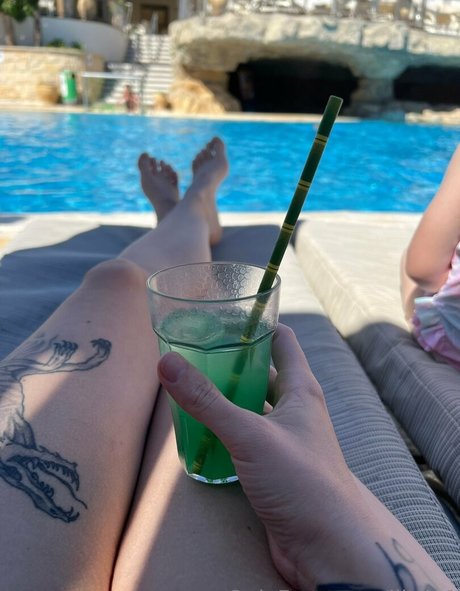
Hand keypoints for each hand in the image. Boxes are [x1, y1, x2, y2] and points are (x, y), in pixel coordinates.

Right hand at [157, 324, 359, 586]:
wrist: (326, 545)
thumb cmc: (301, 480)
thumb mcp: (249, 434)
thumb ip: (207, 400)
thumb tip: (167, 363)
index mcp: (300, 390)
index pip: (282, 341)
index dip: (258, 325)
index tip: (225, 316)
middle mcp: (295, 410)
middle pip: (261, 374)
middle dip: (231, 364)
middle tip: (195, 354)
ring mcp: (285, 440)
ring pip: (251, 409)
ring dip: (225, 400)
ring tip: (190, 390)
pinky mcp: (273, 467)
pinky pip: (245, 440)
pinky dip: (225, 433)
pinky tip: (200, 434)